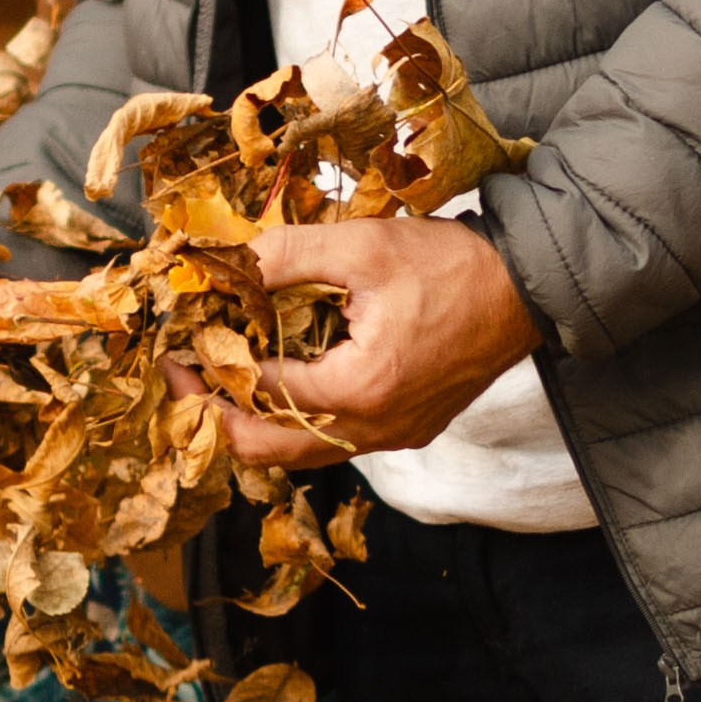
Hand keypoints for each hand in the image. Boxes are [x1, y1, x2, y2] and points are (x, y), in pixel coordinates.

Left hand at [205, 216, 539, 470]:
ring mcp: (394, 435)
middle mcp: (374, 428)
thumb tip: (224, 262)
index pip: (258, 396)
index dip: (207, 373)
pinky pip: (336, 442)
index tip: (173, 350)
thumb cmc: (452, 265)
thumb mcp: (362, 246)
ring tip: (220, 385)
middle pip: (270, 451)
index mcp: (359, 389)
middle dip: (215, 419)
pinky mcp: (407, 428)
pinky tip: (279, 385)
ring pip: (303, 455)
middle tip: (180, 383)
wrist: (528, 289)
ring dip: (255, 426)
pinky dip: (296, 424)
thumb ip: (286, 256)